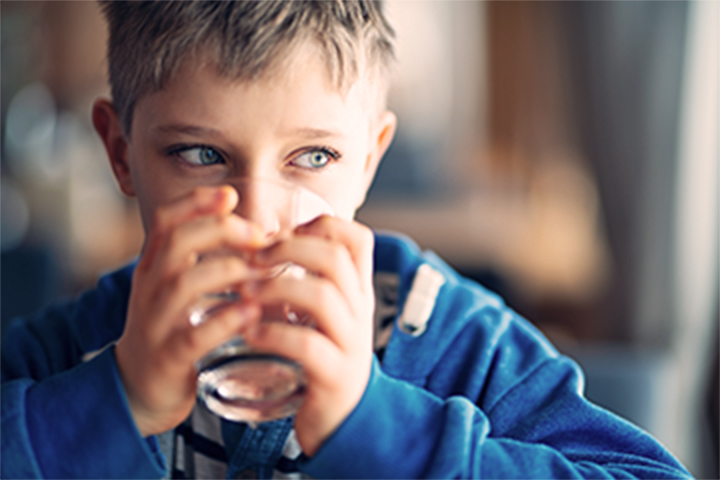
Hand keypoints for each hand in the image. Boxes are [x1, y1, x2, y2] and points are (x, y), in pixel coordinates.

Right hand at [115, 186, 262, 436]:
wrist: (139, 388)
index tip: (230, 195)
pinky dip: (225, 321)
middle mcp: (150, 287)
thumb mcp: (181, 288)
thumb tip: (261, 232)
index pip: (165, 220)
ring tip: (262, 272)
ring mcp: (155, 322)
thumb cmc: (172, 329)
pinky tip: (252, 313)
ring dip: (228, 271)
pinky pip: (193, 335)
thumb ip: (208, 259)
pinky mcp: (168, 357)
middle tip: (259, 236)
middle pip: (176, 242)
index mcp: (154, 266)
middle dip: (220, 230)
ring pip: (184, 284)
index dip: (195, 202)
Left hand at [240, 216, 374, 455]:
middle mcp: (359, 311)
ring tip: (246, 294)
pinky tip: (251, 333)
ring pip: (323, 297)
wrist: (346, 419)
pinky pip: (308, 345)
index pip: (358, 239)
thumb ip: (307, 282)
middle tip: (255, 258)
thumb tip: (264, 245)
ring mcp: (350, 343)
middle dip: (290, 249)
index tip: (285, 232)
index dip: (322, 224)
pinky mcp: (335, 375)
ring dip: (277, 288)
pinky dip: (274, 334)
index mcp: (357, 291)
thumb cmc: (325, 359)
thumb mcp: (325, 315)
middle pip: (336, 258)